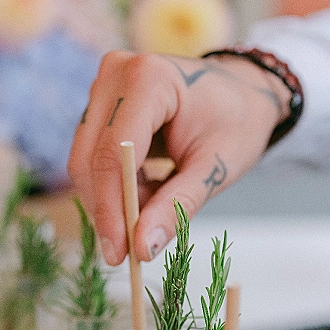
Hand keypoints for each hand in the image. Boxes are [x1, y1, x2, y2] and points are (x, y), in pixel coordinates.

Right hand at [68, 50, 288, 263]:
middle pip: (90, 160)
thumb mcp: (215, 168)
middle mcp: (115, 75)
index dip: (111, 209)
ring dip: (114, 200)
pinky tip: (148, 191)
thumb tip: (141, 248)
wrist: (242, 91)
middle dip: (108, 211)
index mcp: (148, 79)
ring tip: (153, 209)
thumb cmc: (237, 121)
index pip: (113, 155)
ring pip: (87, 164)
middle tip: (131, 250)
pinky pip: (94, 159)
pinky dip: (117, 188)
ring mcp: (104, 88)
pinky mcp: (101, 106)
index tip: (118, 253)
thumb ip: (177, 207)